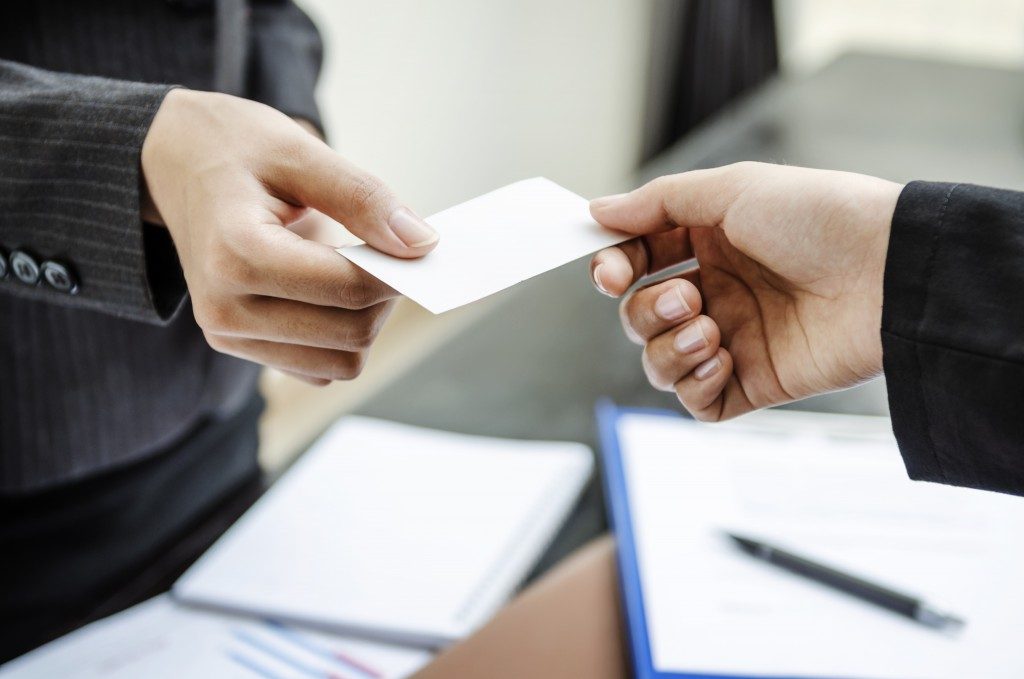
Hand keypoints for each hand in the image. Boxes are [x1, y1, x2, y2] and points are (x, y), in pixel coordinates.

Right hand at [141, 89, 438, 384]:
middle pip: (351, 334)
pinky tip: (330, 290)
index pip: (350, 289)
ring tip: (354, 267)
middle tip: (387, 250)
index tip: (420, 243)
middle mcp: (226, 311)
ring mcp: (229, 336)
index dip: (400, 271)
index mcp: (237, 257)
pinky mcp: (240, 347)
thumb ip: (364, 199)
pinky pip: (320, 367)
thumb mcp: (299, 151)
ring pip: (341, 361)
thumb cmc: (234, 147)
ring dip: (367, 320)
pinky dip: (341, 335)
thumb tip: (423, 245)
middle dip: (386, 297)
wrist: (168, 161)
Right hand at [589, 162, 901, 419]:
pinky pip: (696, 403)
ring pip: (659, 362)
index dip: (614, 269)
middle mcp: (718, 292)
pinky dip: (694, 385)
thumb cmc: (822, 219)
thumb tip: (598, 212)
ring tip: (708, 330)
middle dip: (647, 311)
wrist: (890, 273)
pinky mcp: (755, 382)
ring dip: (667, 349)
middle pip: (640, 316)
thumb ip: (658, 203)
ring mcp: (735, 339)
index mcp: (710, 243)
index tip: (611, 272)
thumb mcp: (734, 190)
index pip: (638, 262)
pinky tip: (721, 359)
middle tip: (689, 299)